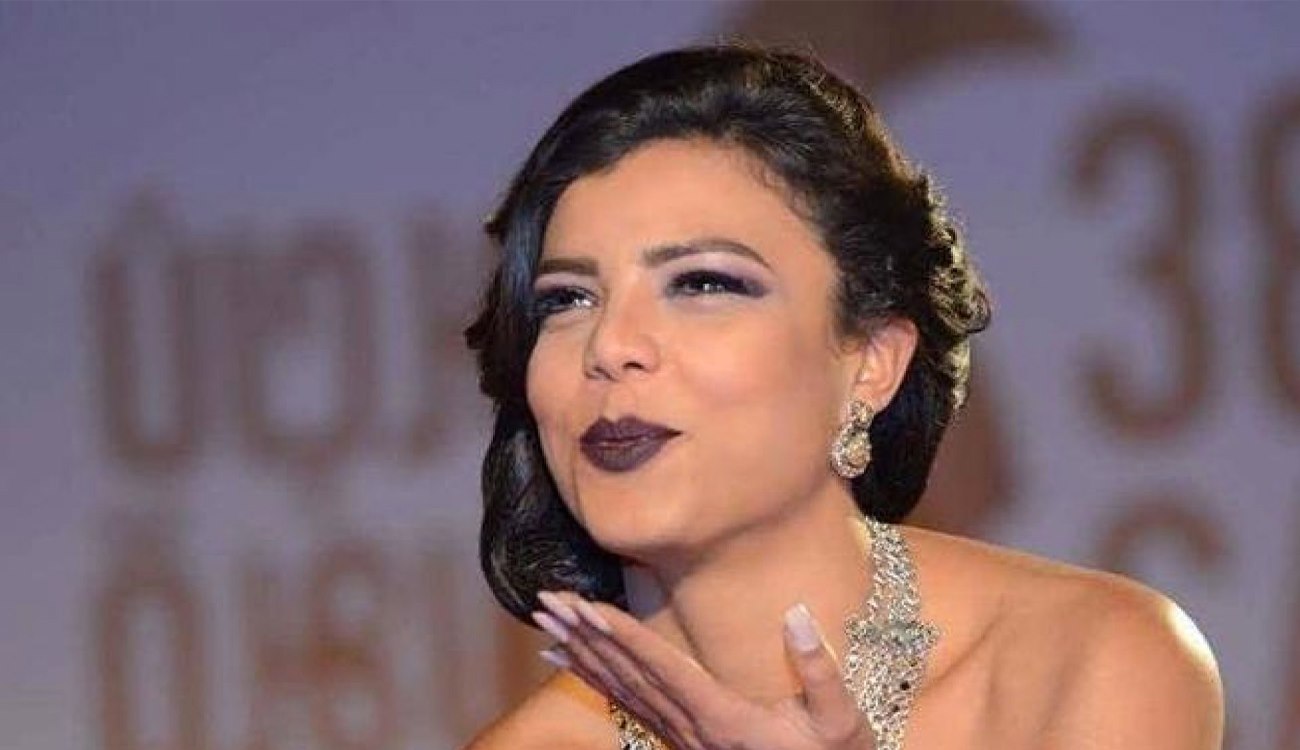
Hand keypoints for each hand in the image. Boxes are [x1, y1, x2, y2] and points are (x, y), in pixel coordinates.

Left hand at [531, 591, 875, 749]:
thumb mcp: (840, 721)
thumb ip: (818, 669)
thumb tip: (797, 614)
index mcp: (724, 719)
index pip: (662, 667)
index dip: (621, 635)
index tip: (584, 605)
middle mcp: (693, 730)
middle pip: (628, 676)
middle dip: (584, 637)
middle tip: (546, 603)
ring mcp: (684, 739)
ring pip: (622, 692)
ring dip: (581, 655)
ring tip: (544, 626)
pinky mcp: (683, 740)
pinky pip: (629, 706)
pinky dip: (596, 680)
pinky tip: (570, 661)